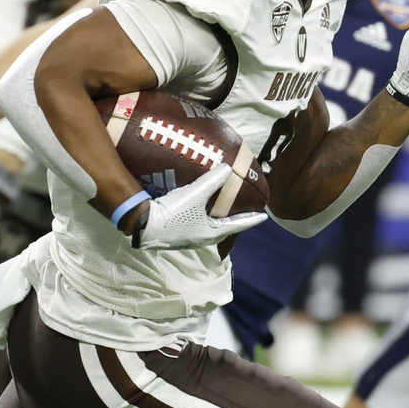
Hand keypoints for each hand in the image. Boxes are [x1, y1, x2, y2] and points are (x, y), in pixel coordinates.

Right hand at [133, 164, 266, 250]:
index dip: (251, 219)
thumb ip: (213, 180)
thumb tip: (229, 168)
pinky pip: (196, 227)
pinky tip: (198, 212)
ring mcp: (188, 239)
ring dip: (219, 221)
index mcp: (211, 233)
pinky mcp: (176, 236)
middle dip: (235, 222)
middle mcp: (202, 239)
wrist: (144, 225)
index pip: (238, 225)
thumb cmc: (173, 212)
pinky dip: (204, 220)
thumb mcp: (196, 194)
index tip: (264, 217)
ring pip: (210, 230)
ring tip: (223, 212)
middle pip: (225, 230)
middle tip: (245, 214)